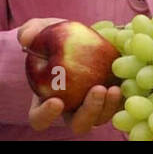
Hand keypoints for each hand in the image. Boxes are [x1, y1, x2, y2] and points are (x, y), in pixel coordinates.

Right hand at [18, 17, 123, 134]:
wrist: (79, 34)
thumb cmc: (54, 36)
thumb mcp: (41, 29)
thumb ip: (31, 32)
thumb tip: (26, 38)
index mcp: (46, 100)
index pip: (39, 119)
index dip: (46, 115)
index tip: (56, 102)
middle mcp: (70, 109)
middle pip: (78, 124)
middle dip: (88, 112)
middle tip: (97, 90)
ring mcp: (92, 105)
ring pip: (100, 118)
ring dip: (108, 107)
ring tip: (114, 88)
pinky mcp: (112, 96)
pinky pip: (120, 106)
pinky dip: (124, 99)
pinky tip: (126, 82)